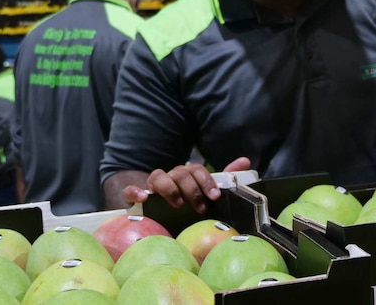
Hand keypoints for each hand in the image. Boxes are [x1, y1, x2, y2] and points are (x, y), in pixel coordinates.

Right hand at [120, 157, 250, 212]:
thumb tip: (245, 161)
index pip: (195, 169)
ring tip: (178, 204)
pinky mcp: (134, 197)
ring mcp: (151, 186)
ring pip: (158, 176)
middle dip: (192, 189)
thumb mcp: (206, 192)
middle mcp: (169, 177)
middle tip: (200, 207)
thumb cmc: (185, 203)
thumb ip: (225, 177)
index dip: (206, 180)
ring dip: (170, 188)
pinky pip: (131, 190)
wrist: (154, 214)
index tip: (214, 196)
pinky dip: (136, 191)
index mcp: (186, 175)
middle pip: (180, 172)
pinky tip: (144, 198)